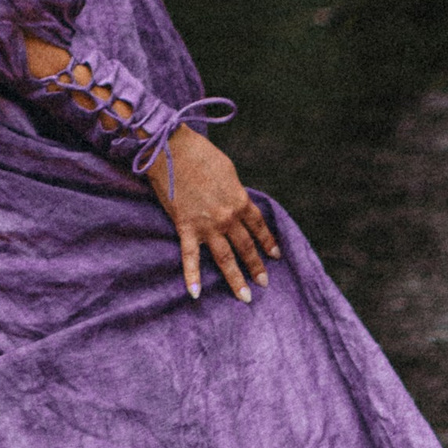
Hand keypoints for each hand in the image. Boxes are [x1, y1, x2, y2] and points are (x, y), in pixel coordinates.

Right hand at [152, 130, 279, 303]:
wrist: (172, 150)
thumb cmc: (200, 153)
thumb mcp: (227, 170)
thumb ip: (234, 191)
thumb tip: (236, 202)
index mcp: (240, 201)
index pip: (258, 227)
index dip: (268, 242)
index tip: (275, 255)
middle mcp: (227, 217)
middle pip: (246, 247)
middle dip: (256, 267)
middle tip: (264, 284)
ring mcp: (207, 226)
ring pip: (225, 258)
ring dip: (235, 279)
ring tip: (245, 297)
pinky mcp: (185, 228)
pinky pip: (190, 257)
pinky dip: (192, 276)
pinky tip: (195, 293)